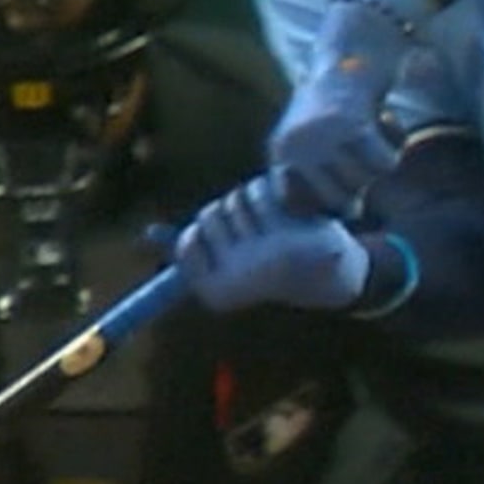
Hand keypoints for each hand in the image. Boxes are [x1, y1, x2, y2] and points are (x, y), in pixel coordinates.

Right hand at [167, 174, 369, 312]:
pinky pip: (262, 191)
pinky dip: (274, 190)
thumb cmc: (272, 265)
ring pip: (236, 199)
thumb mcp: (227, 261)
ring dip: (253, 199)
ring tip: (276, 220)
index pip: (186, 242)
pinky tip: (291, 208)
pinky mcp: (287, 235)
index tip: (229, 239)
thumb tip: (144, 236)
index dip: (206, 231)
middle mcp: (235, 278)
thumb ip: (190, 249)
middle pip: (210, 214)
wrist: (338, 274)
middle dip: (230, 211)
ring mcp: (261, 258)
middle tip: (256, 228)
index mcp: (216, 292)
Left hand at [270, 0, 417, 214]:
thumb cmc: (339, 101)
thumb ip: (322, 178)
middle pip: (337, 201)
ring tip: (372, 132)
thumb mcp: (316, 142)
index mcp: (279, 154)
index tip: (341, 183)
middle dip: (358, 186)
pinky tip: (386, 121)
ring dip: (377, 164)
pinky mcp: (350, 124)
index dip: (324, 203)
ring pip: (363, 184)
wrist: (351, 45)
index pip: (297, 208)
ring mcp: (319, 137)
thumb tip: (350, 212)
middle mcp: (293, 148)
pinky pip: (384, 164)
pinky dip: (394, 147)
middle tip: (362, 154)